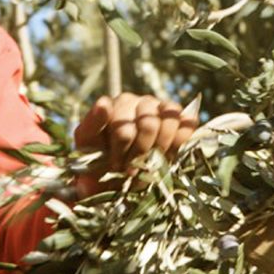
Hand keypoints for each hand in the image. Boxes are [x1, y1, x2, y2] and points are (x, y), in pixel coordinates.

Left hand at [73, 93, 198, 196]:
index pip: (124, 127)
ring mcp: (158, 107)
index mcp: (114, 104)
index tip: (116, 166)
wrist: (115, 172)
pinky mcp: (175, 116)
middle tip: (132, 170)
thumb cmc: (98, 157)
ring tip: (151, 163)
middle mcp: (137, 101)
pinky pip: (186, 121)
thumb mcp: (87, 142)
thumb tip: (104, 103)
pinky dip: (182, 138)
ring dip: (162, 147)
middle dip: (141, 153)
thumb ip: (92, 124)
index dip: (122, 151)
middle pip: (149, 125)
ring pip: (170, 119)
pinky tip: (172, 152)